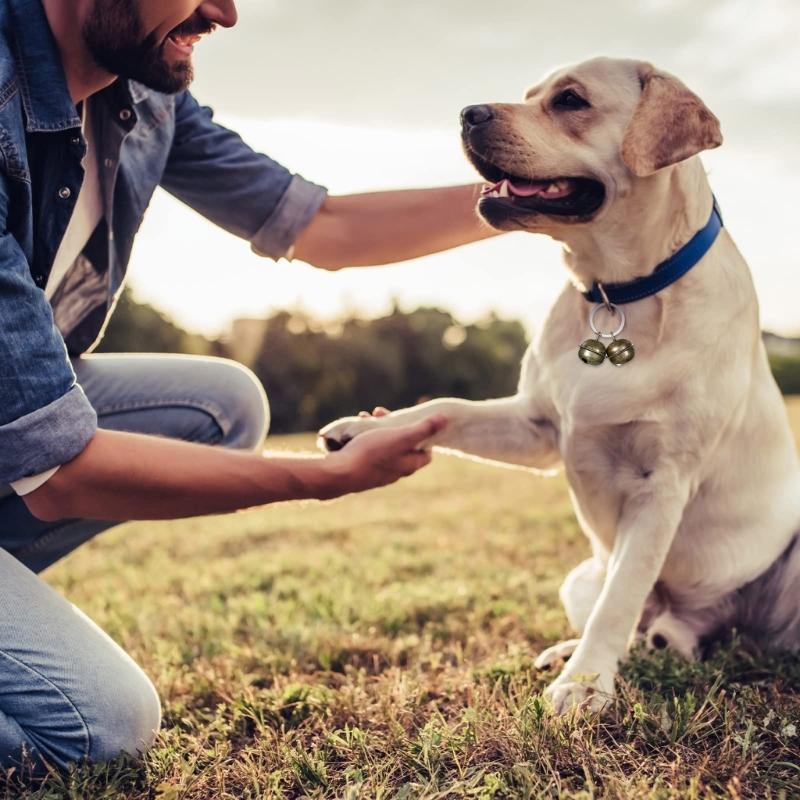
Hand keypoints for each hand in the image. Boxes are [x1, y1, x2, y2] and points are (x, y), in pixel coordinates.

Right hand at [321, 414, 446, 496]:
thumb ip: (423, 429)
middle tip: (380, 413)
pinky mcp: (362, 471)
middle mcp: (395, 472)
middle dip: (394, 427)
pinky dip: (365, 439)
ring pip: (384, 447)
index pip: (425, 453)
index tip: (410, 421)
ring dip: (377, 430)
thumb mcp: (400, 437)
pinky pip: (369, 452)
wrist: (339, 474)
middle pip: (403, 447)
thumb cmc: (371, 453)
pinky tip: (354, 431)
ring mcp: (378, 473)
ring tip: (365, 418)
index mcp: (408, 465)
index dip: (422, 434)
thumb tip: (446, 419)